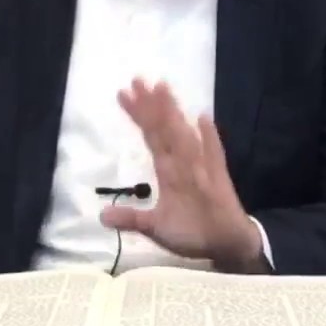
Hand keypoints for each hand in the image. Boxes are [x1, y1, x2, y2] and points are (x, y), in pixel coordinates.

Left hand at [100, 78, 265, 270]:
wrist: (224, 246)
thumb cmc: (192, 233)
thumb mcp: (155, 227)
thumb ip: (132, 219)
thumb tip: (102, 216)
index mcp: (168, 171)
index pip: (150, 137)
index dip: (138, 116)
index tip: (124, 94)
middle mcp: (182, 163)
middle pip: (164, 129)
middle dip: (151, 106)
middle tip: (137, 79)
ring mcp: (201, 168)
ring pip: (183, 135)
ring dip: (173, 114)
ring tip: (163, 89)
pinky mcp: (218, 179)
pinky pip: (213, 156)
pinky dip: (209, 138)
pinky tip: (203, 118)